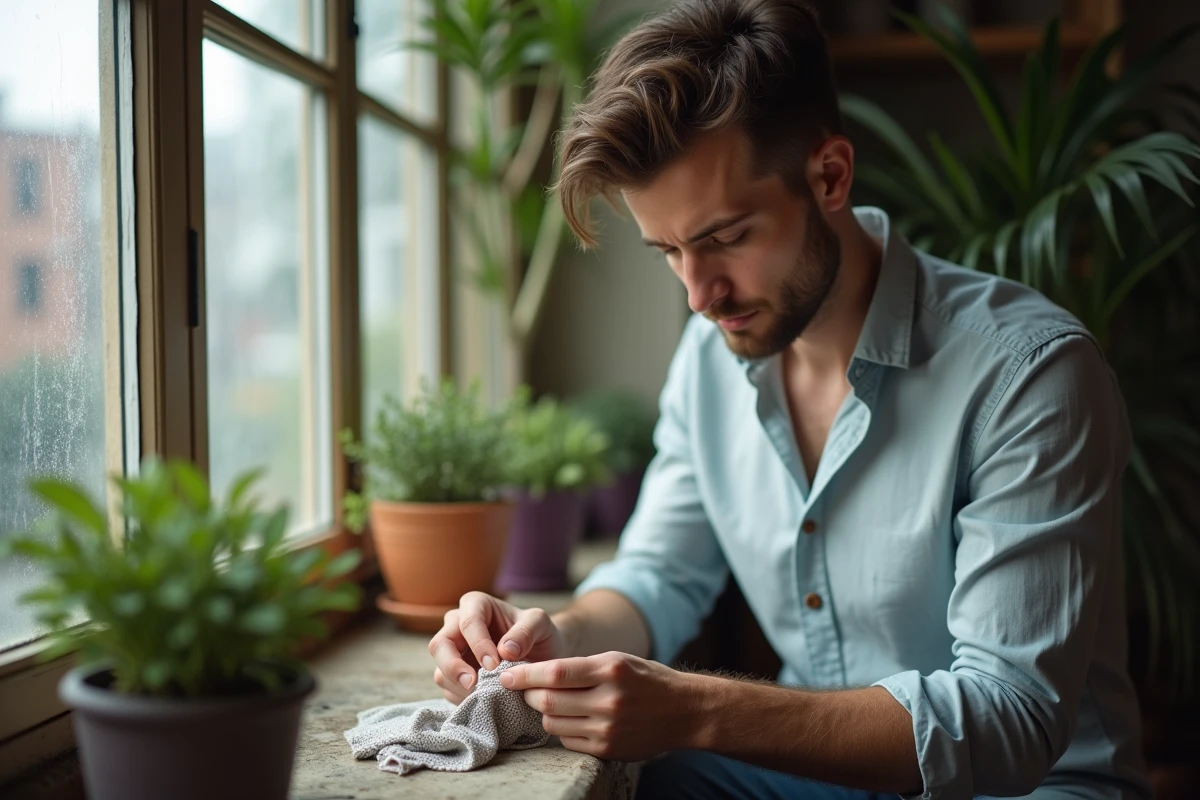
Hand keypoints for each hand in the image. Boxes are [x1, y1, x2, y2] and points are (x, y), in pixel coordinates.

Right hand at [428, 591, 565, 703]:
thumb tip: (505, 650)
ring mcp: (453, 653)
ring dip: (459, 687)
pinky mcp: (454, 677)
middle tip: (474, 683)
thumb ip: (526, 631)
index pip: (467, 623)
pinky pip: (448, 690)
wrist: (542, 657)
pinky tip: (484, 700)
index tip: (494, 665)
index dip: (478, 645)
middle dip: (453, 666)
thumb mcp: (540, 624)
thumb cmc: (538, 634)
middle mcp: (457, 626)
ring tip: (484, 695)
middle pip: (439, 645)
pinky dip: (463, 698)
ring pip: (440, 670)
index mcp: (476, 605)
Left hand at [501, 651, 704, 760]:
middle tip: (524, 689)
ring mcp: (608, 728)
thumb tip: (537, 674)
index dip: (525, 675)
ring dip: (545, 713)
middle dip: (529, 695)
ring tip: (551, 703)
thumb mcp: (618, 660)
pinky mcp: (607, 749)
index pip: (555, 673)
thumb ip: (581, 667)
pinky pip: (568, 741)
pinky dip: (563, 730)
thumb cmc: (646, 679)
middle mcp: (609, 700)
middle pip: (549, 701)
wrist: (684, 711)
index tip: (506, 675)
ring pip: (554, 723)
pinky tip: (572, 719)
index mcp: (610, 670)